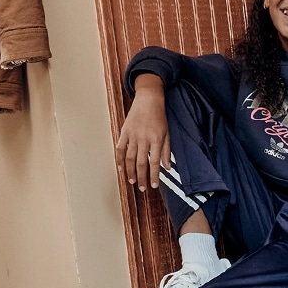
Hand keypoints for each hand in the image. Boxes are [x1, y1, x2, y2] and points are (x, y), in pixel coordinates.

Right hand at [116, 74, 170, 189]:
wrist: (148, 99)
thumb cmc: (159, 116)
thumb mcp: (167, 133)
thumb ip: (166, 151)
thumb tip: (167, 168)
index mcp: (156, 139)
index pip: (155, 162)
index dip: (154, 176)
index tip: (154, 186)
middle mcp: (144, 138)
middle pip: (141, 163)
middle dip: (141, 178)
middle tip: (142, 188)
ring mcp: (133, 135)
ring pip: (130, 158)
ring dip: (130, 171)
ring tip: (131, 181)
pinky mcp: (124, 131)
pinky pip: (121, 148)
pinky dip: (120, 159)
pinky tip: (121, 168)